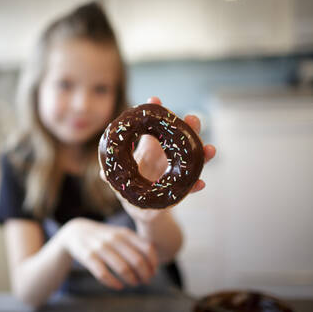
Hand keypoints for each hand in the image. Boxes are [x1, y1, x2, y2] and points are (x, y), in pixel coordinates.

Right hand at [59, 217, 157, 289]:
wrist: (75, 232)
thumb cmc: (104, 237)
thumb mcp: (119, 234)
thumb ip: (136, 244)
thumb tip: (154, 264)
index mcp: (124, 233)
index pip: (147, 248)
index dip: (153, 263)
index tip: (153, 272)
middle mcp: (114, 239)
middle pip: (137, 261)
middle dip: (145, 275)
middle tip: (145, 281)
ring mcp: (101, 247)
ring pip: (123, 268)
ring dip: (132, 280)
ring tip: (134, 283)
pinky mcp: (88, 257)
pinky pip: (104, 274)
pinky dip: (114, 283)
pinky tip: (118, 286)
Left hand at [100, 96, 216, 221]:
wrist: (143, 212)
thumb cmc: (131, 190)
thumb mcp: (121, 181)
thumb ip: (114, 175)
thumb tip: (103, 172)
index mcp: (150, 150)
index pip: (155, 127)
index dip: (156, 113)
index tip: (154, 99)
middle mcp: (165, 158)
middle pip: (179, 138)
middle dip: (189, 127)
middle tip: (192, 118)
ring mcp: (174, 173)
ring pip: (191, 160)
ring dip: (201, 154)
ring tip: (209, 149)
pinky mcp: (178, 191)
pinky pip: (188, 187)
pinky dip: (194, 186)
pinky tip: (201, 184)